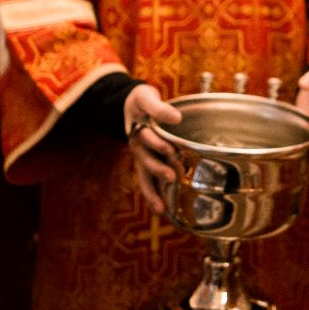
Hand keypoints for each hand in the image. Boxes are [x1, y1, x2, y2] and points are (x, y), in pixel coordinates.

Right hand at [125, 84, 183, 214]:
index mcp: (139, 130)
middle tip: (171, 176)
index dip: (158, 144)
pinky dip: (153, 197)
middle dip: (158, 169)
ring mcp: (141, 157)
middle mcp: (138, 147)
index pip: (147, 138)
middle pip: (146, 160)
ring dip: (153, 192)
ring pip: (144, 178)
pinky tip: (162, 211)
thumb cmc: (141, 101)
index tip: (171, 149)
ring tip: (161, 208)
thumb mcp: (146, 98)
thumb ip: (159, 108)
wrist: (132, 105)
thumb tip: (177, 118)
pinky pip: (147, 183)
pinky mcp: (146, 164)